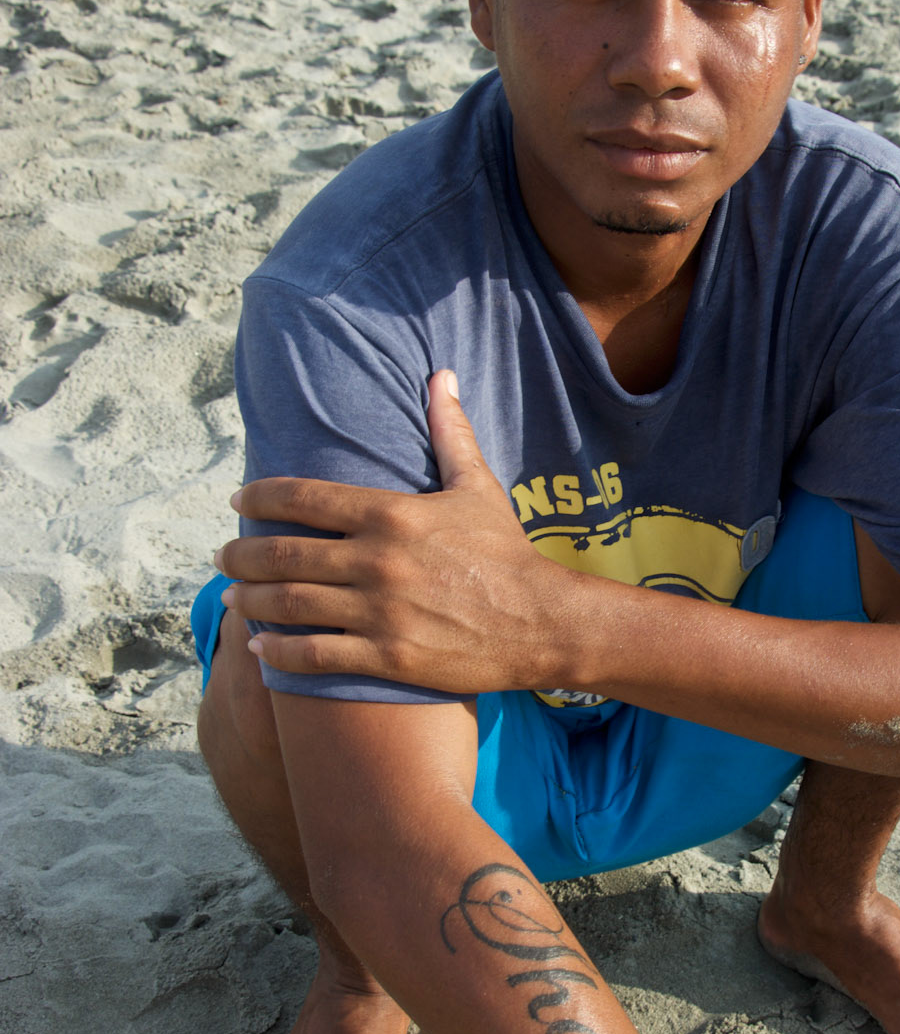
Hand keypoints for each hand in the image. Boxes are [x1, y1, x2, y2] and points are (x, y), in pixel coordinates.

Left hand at [216, 372, 581, 692]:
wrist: (541, 622)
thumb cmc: (507, 553)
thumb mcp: (478, 487)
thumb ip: (450, 433)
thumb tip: (441, 376)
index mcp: (391, 514)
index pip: (302, 497)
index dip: (259, 496)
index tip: (238, 501)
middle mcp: (376, 561)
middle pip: (282, 554)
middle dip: (240, 555)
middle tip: (223, 557)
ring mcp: (378, 613)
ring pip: (288, 605)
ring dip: (249, 601)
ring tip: (233, 597)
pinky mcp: (386, 657)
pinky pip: (314, 655)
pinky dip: (277, 651)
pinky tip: (258, 648)